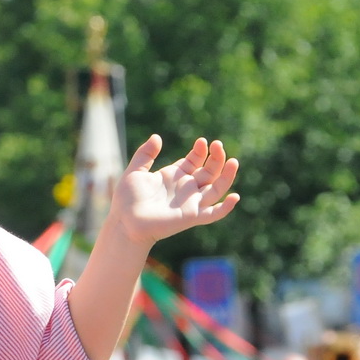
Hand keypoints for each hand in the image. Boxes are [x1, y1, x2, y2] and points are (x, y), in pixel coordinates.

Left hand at [107, 136, 239, 246]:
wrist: (124, 222)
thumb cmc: (127, 200)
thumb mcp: (135, 172)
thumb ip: (145, 154)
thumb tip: (157, 137)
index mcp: (174, 176)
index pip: (195, 161)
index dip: (201, 151)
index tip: (202, 141)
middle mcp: (185, 188)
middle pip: (209, 171)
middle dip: (216, 157)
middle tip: (218, 144)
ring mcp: (190, 202)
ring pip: (216, 188)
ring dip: (227, 176)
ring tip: (233, 161)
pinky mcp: (191, 216)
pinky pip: (213, 214)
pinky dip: (225, 207)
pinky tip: (234, 197)